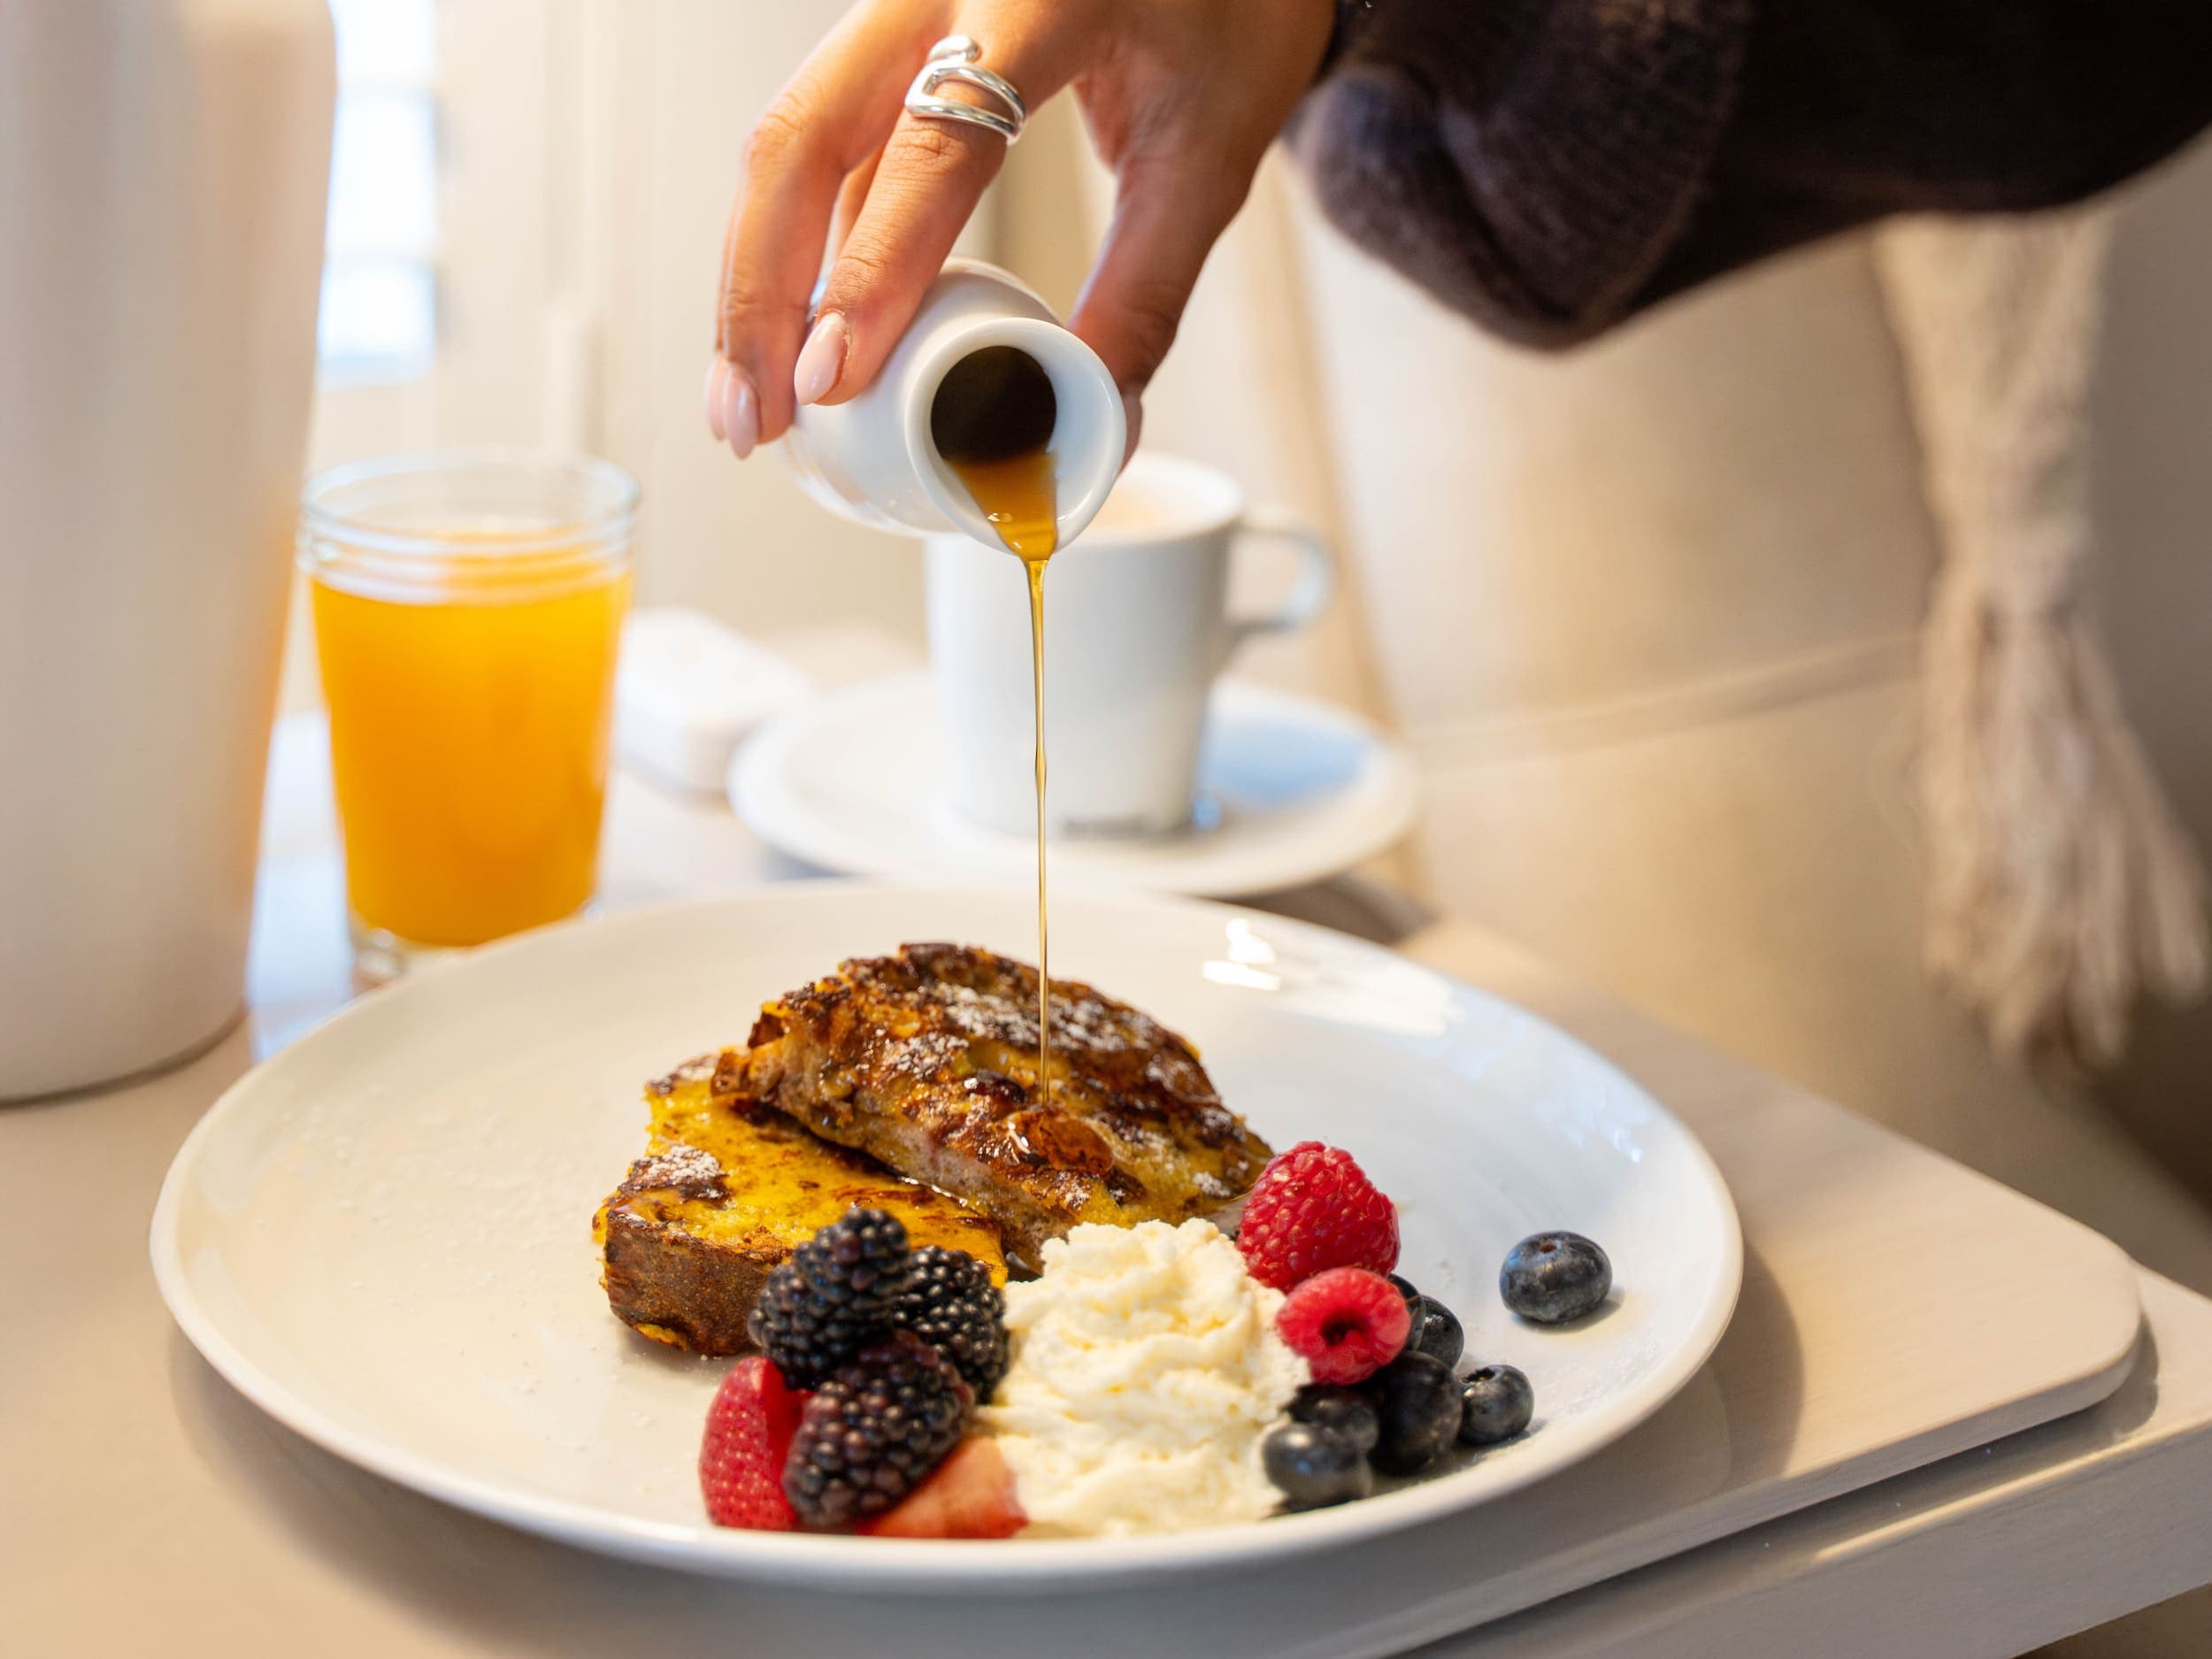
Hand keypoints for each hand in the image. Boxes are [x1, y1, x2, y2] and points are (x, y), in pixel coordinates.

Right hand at [705, 0, 1334, 458]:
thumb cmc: (1229, 15)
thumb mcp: (1210, 157)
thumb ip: (1146, 292)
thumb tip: (1091, 422)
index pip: (935, 142)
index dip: (874, 269)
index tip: (834, 377)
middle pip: (805, 135)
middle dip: (762, 293)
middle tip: (758, 421)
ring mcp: (898, 8)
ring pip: (789, 139)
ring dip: (755, 279)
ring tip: (752, 404)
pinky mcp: (887, 45)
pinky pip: (821, 146)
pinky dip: (793, 249)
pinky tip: (791, 337)